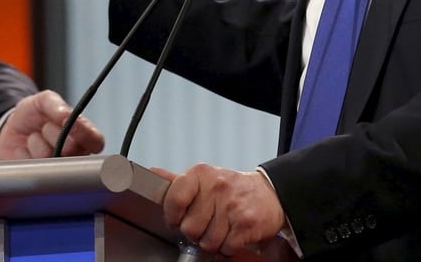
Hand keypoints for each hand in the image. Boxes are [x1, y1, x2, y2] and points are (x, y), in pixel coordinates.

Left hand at [0, 90, 105, 159]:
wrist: (10, 129)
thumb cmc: (34, 116)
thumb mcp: (43, 101)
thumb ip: (55, 104)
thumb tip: (66, 115)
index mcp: (82, 136)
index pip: (96, 141)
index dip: (85, 134)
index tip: (70, 124)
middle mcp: (73, 155)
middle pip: (72, 151)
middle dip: (55, 135)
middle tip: (45, 127)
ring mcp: (56, 169)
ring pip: (49, 158)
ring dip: (36, 143)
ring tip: (33, 137)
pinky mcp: (38, 178)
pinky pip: (31, 167)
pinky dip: (23, 154)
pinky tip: (24, 150)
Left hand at [152, 164, 286, 256]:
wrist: (269, 193)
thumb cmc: (232, 188)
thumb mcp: (204, 178)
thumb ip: (177, 181)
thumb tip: (151, 173)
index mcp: (201, 174)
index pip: (174, 200)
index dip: (172, 216)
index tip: (178, 219)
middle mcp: (216, 187)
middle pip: (189, 228)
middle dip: (196, 232)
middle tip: (206, 224)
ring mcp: (232, 205)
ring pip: (207, 242)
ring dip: (212, 242)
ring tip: (220, 229)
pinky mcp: (246, 223)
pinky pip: (226, 248)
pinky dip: (228, 248)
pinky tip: (232, 235)